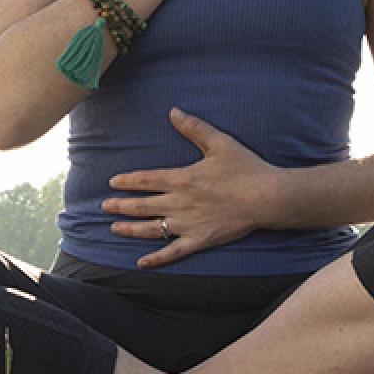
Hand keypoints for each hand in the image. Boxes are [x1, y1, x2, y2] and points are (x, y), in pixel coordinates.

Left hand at [103, 108, 283, 268]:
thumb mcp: (219, 142)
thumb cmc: (246, 169)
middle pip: (142, 206)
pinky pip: (174, 252)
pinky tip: (141, 262)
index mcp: (182, 179)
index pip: (145, 180)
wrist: (269, 197)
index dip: (127, 181)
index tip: (112, 182)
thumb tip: (173, 111)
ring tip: (114, 228)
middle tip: (104, 206)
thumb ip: (194, 127)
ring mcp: (189, 224)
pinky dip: (157, 258)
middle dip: (120, 206)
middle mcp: (180, 203)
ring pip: (152, 229)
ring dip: (130, 229)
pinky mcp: (201, 240)